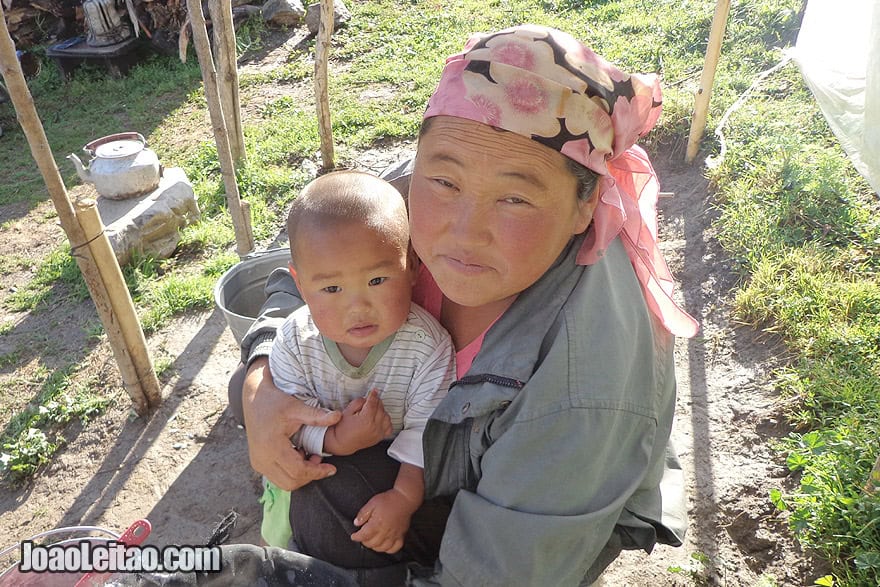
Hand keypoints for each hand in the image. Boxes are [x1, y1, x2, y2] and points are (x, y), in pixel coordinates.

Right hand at [242, 358, 341, 490]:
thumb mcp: (296, 407)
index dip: (317, 472)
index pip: (298, 471)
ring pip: (284, 483)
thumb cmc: (274, 402)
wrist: (254, 399)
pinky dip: (291, 472)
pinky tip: (298, 455)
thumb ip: (317, 416)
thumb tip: (338, 417)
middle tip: (319, 459)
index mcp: (271, 446)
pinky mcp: (258, 464)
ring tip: (309, 456)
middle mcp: (261, 459)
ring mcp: (258, 463)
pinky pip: (278, 477)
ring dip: (301, 475)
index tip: (331, 469)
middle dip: (310, 475)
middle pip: (291, 482)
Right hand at [323, 389, 392, 455]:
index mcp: (366, 420)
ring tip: (373, 411)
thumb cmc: (343, 428)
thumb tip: (368, 398)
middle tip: (370, 401)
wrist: (342, 443)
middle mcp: (374, 427)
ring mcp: (378, 433)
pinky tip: (380, 419)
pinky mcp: (379, 438)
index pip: (373, 403)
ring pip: (387, 416)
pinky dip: (386, 421)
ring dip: (381, 411)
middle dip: (376, 402)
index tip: (374, 391)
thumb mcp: (347, 411)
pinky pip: (389, 427)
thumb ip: (359, 402)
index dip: (373, 395)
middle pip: (381, 408)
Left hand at [350, 489, 415, 553]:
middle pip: (371, 544)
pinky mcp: (401, 535)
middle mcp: (385, 532)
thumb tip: (356, 523)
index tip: (354, 536)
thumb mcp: (372, 503)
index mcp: (377, 524)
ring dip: (374, 546)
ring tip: (372, 540)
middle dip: (364, 541)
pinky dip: (388, 549)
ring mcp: (394, 535)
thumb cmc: (389, 500)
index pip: (364, 535)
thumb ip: (363, 514)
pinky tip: (384, 545)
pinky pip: (395, 548)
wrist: (405, 498)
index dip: (356, 537)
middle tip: (362, 536)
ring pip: (382, 548)